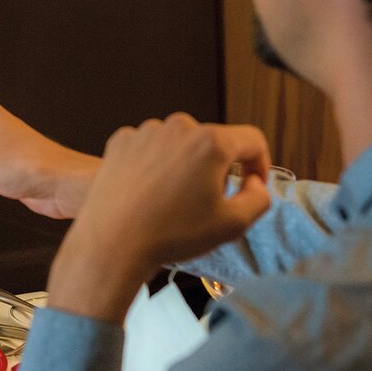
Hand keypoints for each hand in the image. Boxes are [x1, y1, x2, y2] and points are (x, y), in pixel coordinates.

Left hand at [48, 113, 271, 322]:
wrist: (112, 243)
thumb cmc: (171, 234)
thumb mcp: (233, 224)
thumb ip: (259, 198)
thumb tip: (254, 183)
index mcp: (211, 142)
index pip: (251, 140)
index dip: (259, 164)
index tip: (253, 185)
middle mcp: (179, 127)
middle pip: (213, 143)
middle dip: (217, 170)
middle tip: (206, 204)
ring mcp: (147, 132)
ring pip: (180, 146)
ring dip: (185, 167)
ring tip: (172, 203)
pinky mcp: (122, 142)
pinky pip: (151, 150)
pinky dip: (156, 167)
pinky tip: (149, 194)